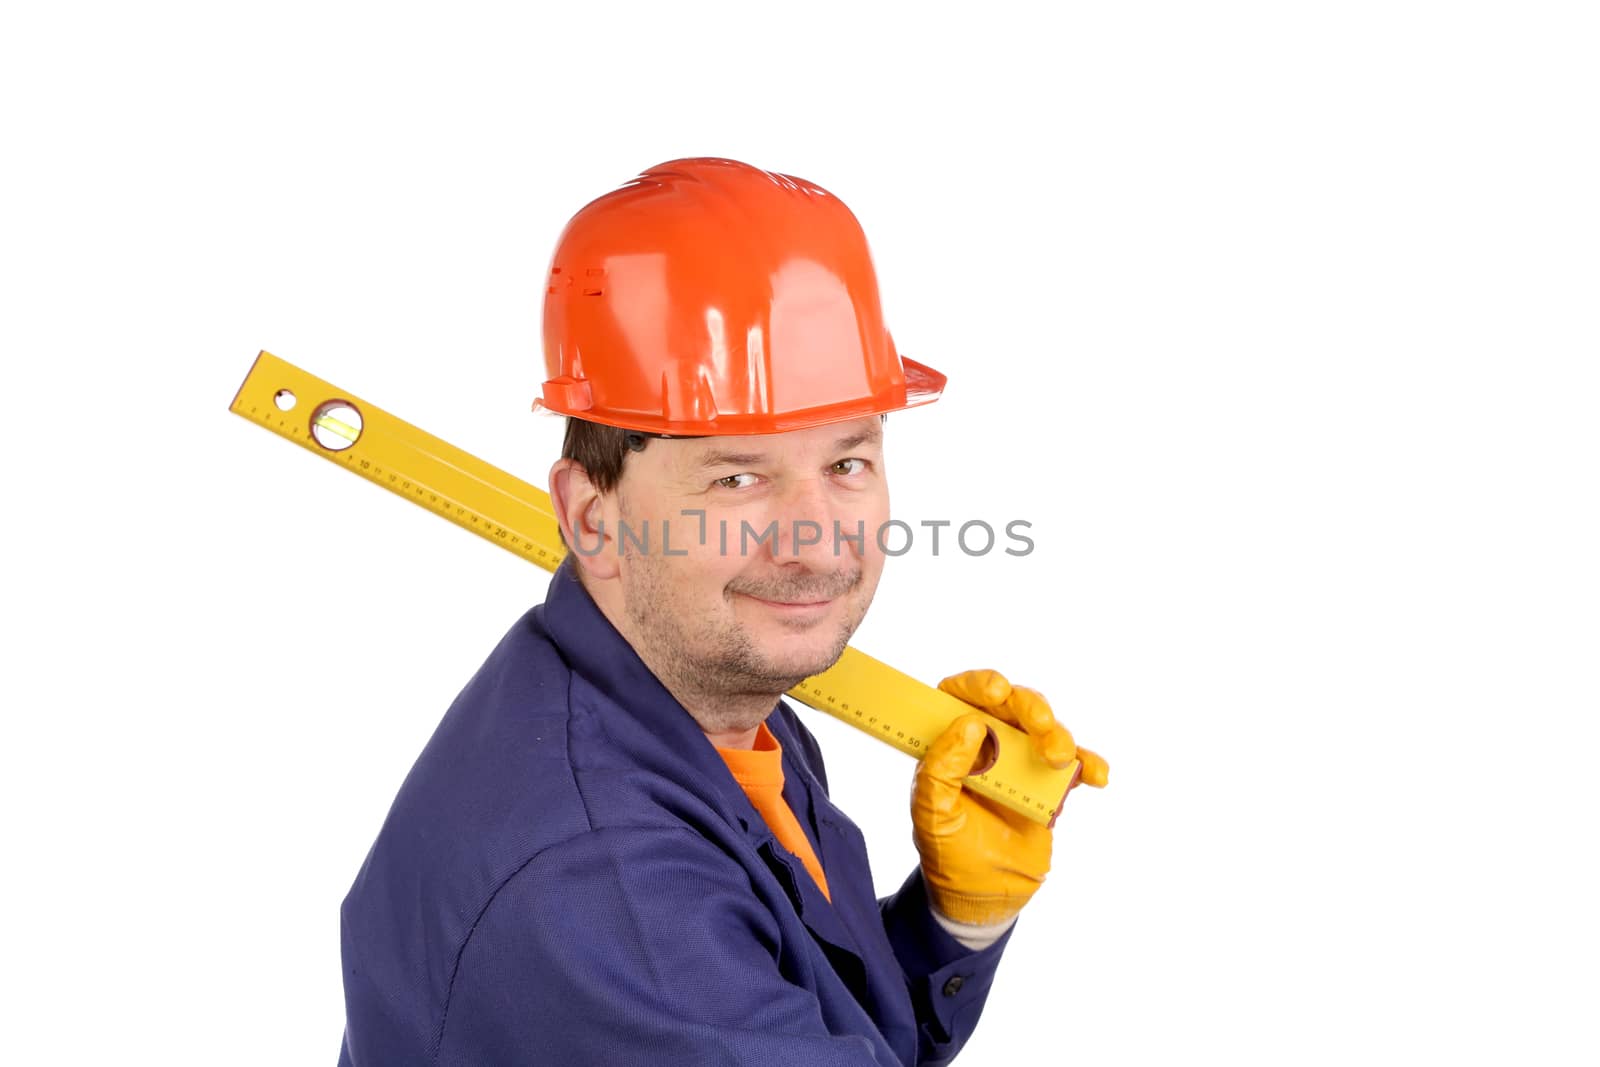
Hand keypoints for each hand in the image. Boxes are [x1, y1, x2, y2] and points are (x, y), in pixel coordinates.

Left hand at [911, 669, 1107, 925]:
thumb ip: (941, 769)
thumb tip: (969, 724)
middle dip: (1030, 705)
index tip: (996, 690)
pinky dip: (1090, 764)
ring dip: (1058, 735)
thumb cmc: (948, 850)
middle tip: (1041, 724)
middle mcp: (986, 745)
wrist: (983, 896)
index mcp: (950, 744)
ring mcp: (1020, 763)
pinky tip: (1096, 775)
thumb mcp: (932, 813)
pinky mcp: (1048, 786)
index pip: (960, 695)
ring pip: (1045, 728)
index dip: (977, 684)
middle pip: (1011, 704)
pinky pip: (1075, 765)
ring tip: (1058, 759)